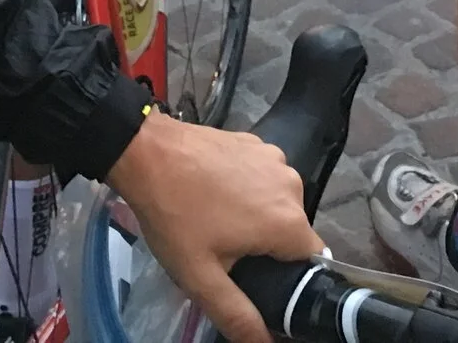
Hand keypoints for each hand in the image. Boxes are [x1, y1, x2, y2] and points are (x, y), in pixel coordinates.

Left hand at [108, 113, 322, 342]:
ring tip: (219, 222)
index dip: (290, 277)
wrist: (146, 152)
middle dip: (267, 247)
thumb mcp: (201, 277)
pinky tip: (216, 191)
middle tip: (229, 254)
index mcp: (287, 221)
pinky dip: (248, 187)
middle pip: (292, 231)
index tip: (261, 281)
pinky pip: (263, 176)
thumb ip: (237, 315)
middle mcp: (292, 185)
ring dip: (258, 216)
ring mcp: (274, 158)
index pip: (312, 260)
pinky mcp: (256, 141)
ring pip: (278, 202)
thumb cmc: (175, 217)